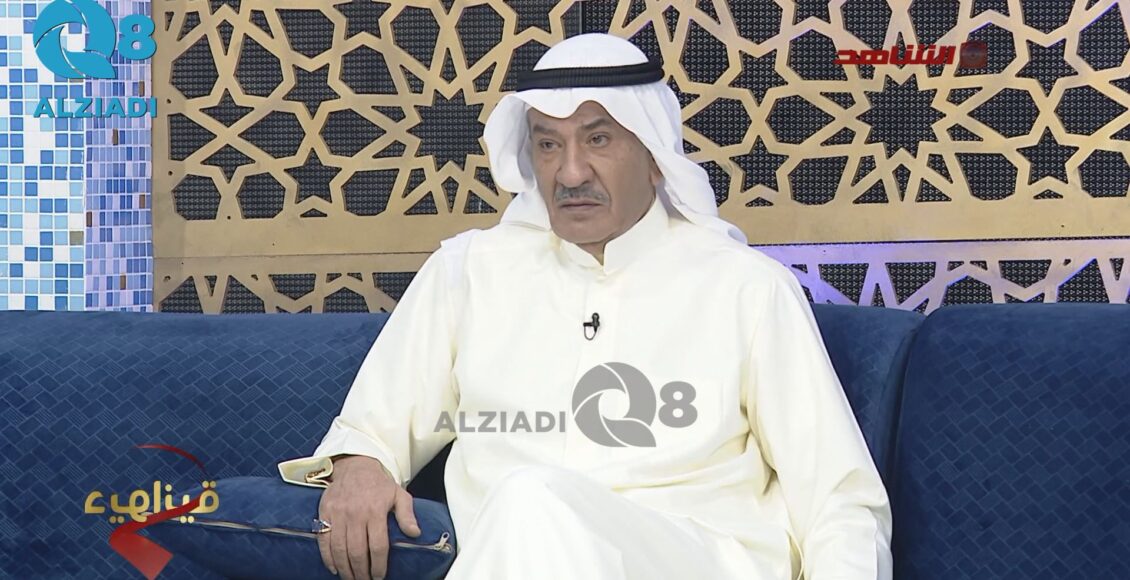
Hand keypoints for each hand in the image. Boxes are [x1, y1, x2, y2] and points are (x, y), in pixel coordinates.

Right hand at [317, 455, 420, 579]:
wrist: (355, 466)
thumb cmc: (379, 484)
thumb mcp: (399, 494)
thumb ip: (407, 514)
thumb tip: (415, 533)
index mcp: (375, 510)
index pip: (377, 545)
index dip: (378, 565)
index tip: (379, 576)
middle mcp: (355, 513)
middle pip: (356, 551)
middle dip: (361, 571)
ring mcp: (338, 514)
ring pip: (339, 549)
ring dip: (345, 568)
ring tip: (351, 578)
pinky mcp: (324, 513)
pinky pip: (323, 540)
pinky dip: (327, 557)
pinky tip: (334, 568)